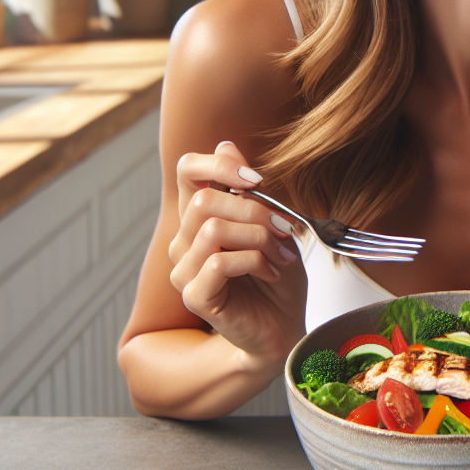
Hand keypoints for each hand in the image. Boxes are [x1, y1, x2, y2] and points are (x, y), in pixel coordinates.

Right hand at [168, 141, 306, 369]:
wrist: (284, 326)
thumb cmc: (278, 275)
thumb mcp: (272, 224)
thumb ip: (249, 190)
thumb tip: (226, 143)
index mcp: (200, 216)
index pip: (188, 170)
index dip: (220, 164)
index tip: (257, 180)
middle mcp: (184, 240)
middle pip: (204, 200)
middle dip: (255, 211)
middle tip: (285, 230)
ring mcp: (184, 269)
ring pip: (213, 229)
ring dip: (258, 238)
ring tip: (280, 254)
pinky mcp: (194, 295)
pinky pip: (218, 262)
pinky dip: (254, 262)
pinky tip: (272, 273)